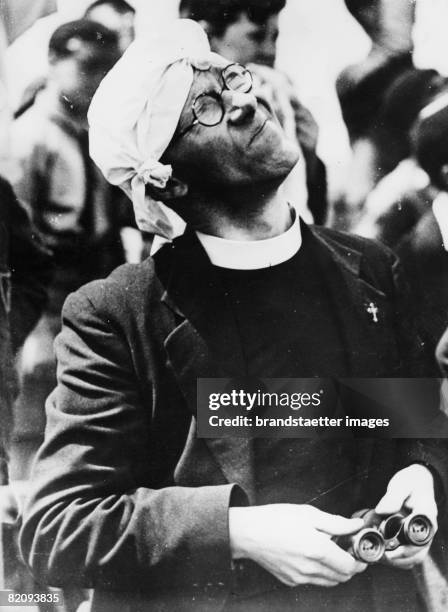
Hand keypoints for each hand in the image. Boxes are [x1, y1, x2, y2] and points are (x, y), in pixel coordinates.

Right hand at [229, 504, 366, 587]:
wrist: (247, 533)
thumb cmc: (274, 519)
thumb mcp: (308, 514)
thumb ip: (335, 523)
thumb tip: (355, 526)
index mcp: (317, 550)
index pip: (350, 566)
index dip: (359, 560)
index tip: (360, 551)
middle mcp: (310, 569)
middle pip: (342, 577)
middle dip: (349, 565)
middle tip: (346, 549)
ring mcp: (299, 578)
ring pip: (328, 582)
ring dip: (335, 570)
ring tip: (329, 551)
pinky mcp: (290, 581)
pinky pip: (312, 581)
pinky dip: (318, 572)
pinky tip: (311, 555)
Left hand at [375, 464, 437, 568]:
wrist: (419, 481)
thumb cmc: (411, 482)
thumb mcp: (402, 484)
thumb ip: (393, 497)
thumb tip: (381, 511)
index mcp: (426, 516)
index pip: (419, 537)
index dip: (406, 549)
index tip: (389, 551)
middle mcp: (427, 530)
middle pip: (418, 554)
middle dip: (397, 559)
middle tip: (378, 556)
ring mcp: (421, 536)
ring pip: (413, 559)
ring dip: (395, 561)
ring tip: (377, 555)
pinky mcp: (414, 539)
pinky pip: (408, 556)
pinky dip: (395, 558)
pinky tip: (380, 551)